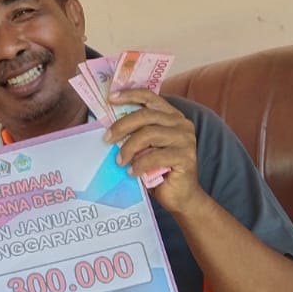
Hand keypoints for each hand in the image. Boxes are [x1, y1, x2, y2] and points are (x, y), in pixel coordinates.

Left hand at [105, 91, 205, 214]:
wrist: (180, 196)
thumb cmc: (159, 169)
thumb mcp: (145, 147)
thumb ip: (135, 133)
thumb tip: (108, 126)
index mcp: (171, 116)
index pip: (150, 97)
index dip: (129, 95)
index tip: (110, 98)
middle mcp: (181, 123)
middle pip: (146, 115)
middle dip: (122, 125)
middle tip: (107, 139)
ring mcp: (185, 139)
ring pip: (149, 134)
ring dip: (129, 148)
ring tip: (119, 161)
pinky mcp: (185, 157)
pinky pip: (155, 156)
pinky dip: (139, 164)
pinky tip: (132, 172)